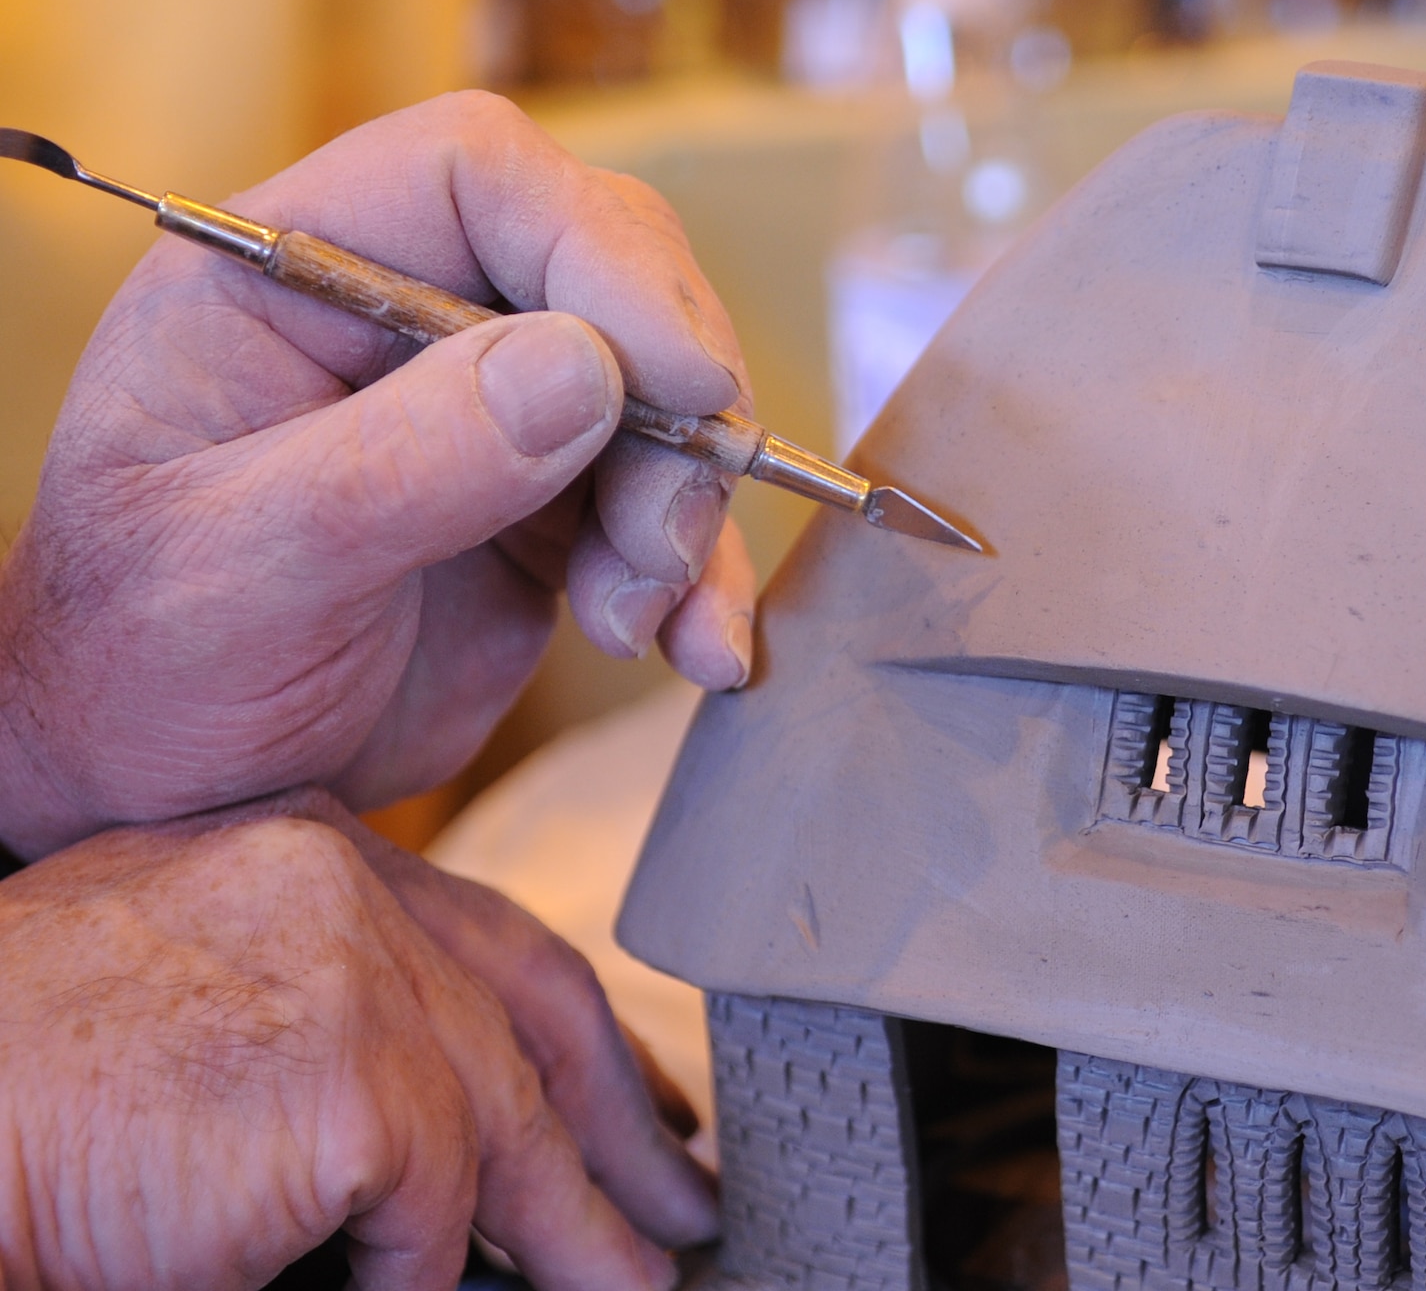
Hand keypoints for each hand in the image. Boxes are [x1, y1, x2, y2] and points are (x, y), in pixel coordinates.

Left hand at [0, 92, 757, 855]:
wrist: (164, 786)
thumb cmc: (137, 665)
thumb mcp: (236, 570)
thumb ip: (396, 464)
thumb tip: (582, 367)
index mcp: (289, 274)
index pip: (478, 178)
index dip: (599, 251)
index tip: (682, 378)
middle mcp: (400, 317)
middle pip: (603, 274)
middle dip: (669, 401)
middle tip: (664, 531)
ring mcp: (483, 413)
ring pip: (659, 397)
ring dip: (684, 510)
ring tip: (634, 618)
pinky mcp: (544, 511)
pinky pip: (663, 508)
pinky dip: (699, 579)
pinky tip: (696, 650)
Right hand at [0, 790, 715, 1289]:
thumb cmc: (15, 1087)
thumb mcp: (197, 1007)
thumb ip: (327, 1022)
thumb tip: (450, 1134)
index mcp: (305, 853)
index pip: (491, 938)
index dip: (583, 1029)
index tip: (640, 1092)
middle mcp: (344, 885)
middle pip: (536, 1018)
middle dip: (624, 1124)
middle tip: (684, 1201)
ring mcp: (356, 976)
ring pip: (508, 1130)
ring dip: (579, 1230)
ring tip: (639, 1286)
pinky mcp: (355, 1088)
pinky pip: (426, 1223)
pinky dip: (418, 1282)